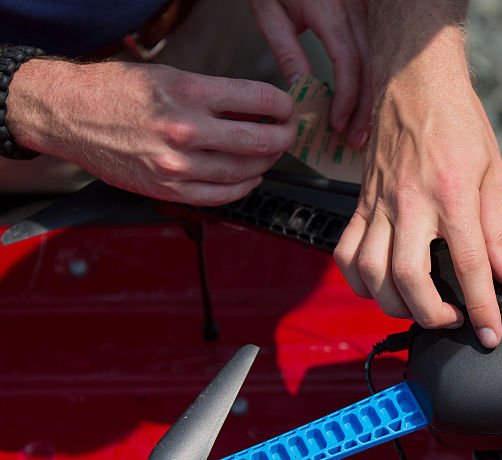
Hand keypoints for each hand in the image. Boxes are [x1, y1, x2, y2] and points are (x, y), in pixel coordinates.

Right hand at [7, 59, 294, 205]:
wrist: (69, 113)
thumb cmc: (116, 91)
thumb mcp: (170, 76)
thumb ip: (215, 95)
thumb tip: (257, 110)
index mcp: (188, 93)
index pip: (259, 100)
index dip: (283, 106)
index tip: (287, 108)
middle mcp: (185, 130)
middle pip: (259, 140)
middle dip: (283, 137)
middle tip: (287, 133)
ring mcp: (177, 164)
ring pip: (244, 171)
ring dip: (265, 164)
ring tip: (268, 154)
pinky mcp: (168, 188)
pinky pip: (221, 196)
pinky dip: (243, 188)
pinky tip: (249, 178)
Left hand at [249, 0, 371, 147]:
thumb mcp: (270, 13)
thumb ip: (287, 51)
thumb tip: (302, 91)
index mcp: (330, 10)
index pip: (348, 61)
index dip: (346, 97)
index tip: (336, 124)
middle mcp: (354, 10)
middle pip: (370, 67)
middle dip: (364, 108)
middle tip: (354, 141)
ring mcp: (365, 12)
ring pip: (379, 63)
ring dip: (371, 100)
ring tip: (360, 130)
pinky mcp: (367, 15)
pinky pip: (377, 53)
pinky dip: (372, 82)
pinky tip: (366, 104)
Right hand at [333, 70, 501, 347]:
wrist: (415, 79)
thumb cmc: (458, 120)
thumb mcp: (495, 172)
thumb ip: (498, 229)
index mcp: (452, 193)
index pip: (468, 265)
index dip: (482, 307)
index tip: (489, 332)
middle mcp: (410, 203)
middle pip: (408, 279)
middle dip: (431, 314)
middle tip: (454, 321)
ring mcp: (378, 204)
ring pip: (370, 272)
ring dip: (393, 304)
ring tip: (419, 308)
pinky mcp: (360, 203)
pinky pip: (345, 252)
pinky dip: (358, 280)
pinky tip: (379, 287)